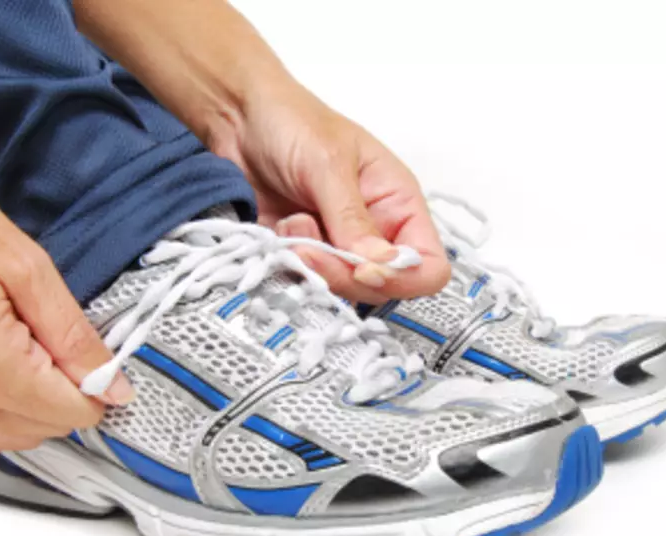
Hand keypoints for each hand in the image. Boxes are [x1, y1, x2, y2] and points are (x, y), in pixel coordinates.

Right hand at [0, 140, 132, 453]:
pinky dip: (2, 409)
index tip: (95, 360)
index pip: (71, 414)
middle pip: (45, 430)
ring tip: (23, 347)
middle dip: (64, 393)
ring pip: (14, 436)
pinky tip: (0, 365)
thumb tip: (111, 384)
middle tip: (53, 341)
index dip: (96, 387)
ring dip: (34, 404)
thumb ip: (75, 335)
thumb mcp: (28, 268)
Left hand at [206, 85, 450, 303]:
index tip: (364, 270)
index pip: (428, 264)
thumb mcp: (329, 164)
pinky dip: (290, 267)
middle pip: (381, 287)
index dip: (402, 277)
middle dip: (344, 273)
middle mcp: (374, 231)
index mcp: (397, 204)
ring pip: (341, 289)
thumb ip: (353, 218)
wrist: (237, 117)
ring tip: (290, 226)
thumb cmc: (292, 121)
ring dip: (312, 266)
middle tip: (309, 245)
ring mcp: (337, 247)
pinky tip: (277, 234)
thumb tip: (380, 264)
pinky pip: (305, 282)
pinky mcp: (303, 254)